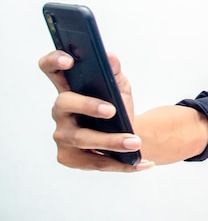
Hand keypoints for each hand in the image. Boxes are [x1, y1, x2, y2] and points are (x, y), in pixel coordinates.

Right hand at [38, 50, 153, 171]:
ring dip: (112, 141)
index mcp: (68, 87)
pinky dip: (122, 164)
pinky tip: (143, 163)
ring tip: (135, 142)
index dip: (54, 61)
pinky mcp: (70, 158)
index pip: (50, 68)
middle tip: (112, 110)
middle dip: (88, 106)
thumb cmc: (117, 105)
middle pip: (65, 103)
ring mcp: (62, 135)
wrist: (124, 134)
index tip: (70, 60)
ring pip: (84, 139)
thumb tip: (110, 56)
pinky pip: (97, 162)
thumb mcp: (120, 86)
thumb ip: (115, 71)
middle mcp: (60, 111)